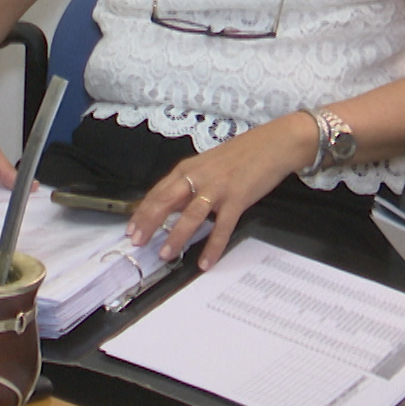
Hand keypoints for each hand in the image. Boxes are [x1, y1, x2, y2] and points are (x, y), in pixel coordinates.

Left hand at [126, 114, 312, 269]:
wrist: (272, 144)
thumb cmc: (240, 155)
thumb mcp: (206, 165)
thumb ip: (189, 183)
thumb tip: (173, 204)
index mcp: (187, 169)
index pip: (157, 192)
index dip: (142, 211)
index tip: (131, 228)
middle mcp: (198, 177)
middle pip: (165, 202)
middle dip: (149, 223)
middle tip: (137, 242)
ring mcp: (217, 188)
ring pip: (190, 216)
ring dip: (176, 236)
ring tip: (166, 254)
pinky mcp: (237, 199)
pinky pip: (222, 227)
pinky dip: (213, 246)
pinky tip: (206, 261)